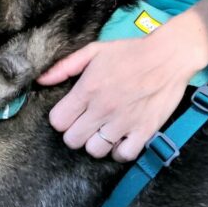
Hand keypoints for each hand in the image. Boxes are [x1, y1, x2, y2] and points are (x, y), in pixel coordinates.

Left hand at [37, 22, 204, 161]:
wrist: (168, 57)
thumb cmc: (129, 52)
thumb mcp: (94, 51)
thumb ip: (64, 66)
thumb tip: (40, 80)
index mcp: (88, 89)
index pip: (58, 121)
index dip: (61, 118)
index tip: (70, 112)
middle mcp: (103, 109)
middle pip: (73, 140)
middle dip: (75, 132)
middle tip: (85, 122)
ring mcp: (124, 123)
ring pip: (95, 151)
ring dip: (96, 142)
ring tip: (102, 130)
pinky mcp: (144, 132)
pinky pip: (123, 155)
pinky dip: (119, 151)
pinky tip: (120, 137)